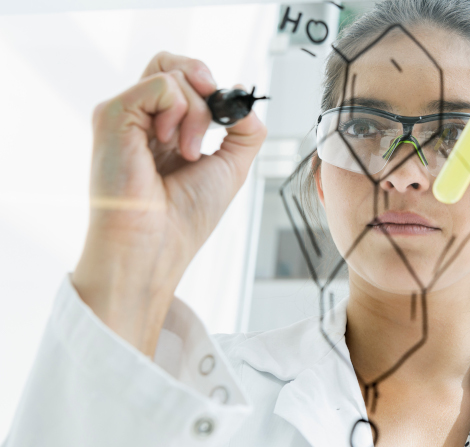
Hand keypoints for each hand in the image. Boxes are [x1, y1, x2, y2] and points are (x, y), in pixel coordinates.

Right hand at [72, 52, 266, 356]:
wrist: (156, 246)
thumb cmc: (185, 218)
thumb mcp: (232, 166)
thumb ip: (244, 128)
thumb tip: (241, 97)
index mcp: (163, 129)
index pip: (185, 79)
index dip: (214, 90)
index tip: (228, 120)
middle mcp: (141, 118)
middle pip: (174, 63)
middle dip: (207, 86)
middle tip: (214, 123)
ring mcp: (124, 115)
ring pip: (173, 72)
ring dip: (198, 111)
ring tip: (189, 152)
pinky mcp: (112, 115)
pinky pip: (161, 83)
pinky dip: (180, 110)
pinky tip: (171, 145)